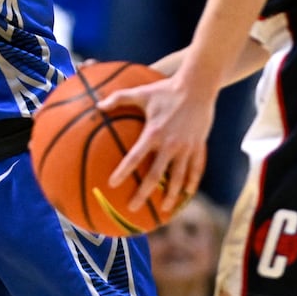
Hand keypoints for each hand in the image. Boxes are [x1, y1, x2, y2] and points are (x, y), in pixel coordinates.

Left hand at [99, 74, 214, 212]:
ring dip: (171, 195)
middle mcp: (170, 144)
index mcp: (153, 133)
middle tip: (132, 208)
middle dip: (143, 194)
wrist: (198, 86)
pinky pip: (196, 169)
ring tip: (164, 209)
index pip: (134, 158)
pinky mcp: (199, 146)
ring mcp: (186, 147)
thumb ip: (118, 98)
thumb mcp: (141, 92)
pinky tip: (187, 194)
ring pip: (179, 178)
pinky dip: (191, 183)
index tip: (112, 184)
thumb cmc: (166, 89)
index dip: (123, 172)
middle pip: (156, 176)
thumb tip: (97, 105)